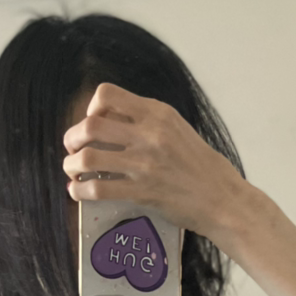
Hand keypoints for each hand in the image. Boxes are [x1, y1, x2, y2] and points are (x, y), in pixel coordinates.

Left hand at [62, 82, 246, 238]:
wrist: (223, 200)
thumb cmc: (203, 168)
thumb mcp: (179, 130)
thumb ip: (149, 123)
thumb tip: (114, 123)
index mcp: (157, 113)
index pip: (107, 94)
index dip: (91, 108)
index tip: (92, 122)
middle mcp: (149, 134)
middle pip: (90, 125)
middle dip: (72, 137)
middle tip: (72, 149)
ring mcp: (144, 164)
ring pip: (88, 157)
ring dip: (72, 165)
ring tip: (72, 171)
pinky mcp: (142, 192)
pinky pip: (98, 189)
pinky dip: (80, 191)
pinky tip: (77, 193)